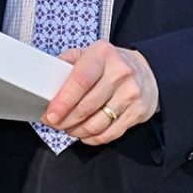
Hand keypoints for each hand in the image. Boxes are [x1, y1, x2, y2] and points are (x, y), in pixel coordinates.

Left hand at [42, 41, 158, 144]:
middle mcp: (119, 72)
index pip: (80, 81)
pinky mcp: (138, 111)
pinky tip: (84, 134)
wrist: (147, 71)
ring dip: (77, 131)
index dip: (62, 101)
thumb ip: (68, 63)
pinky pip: (110, 133)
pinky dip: (93, 138)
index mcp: (102, 54)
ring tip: (68, 128)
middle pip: (86, 106)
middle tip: (54, 123)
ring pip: (97, 123)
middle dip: (65, 120)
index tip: (50, 114)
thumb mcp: (90, 53)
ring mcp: (131, 93)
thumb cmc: (111, 64)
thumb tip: (46, 79)